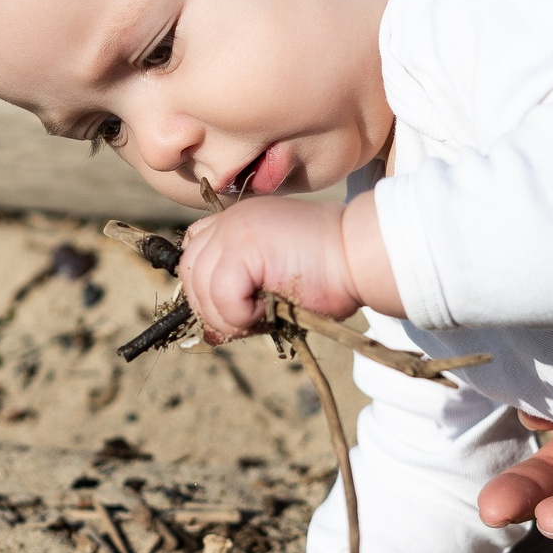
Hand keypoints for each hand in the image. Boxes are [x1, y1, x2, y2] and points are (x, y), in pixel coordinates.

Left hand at [178, 197, 359, 341]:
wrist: (361, 254)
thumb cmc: (333, 274)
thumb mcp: (276, 280)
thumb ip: (241, 293)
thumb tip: (211, 333)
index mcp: (239, 221)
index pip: (195, 253)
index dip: (204, 288)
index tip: (230, 310)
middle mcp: (231, 219)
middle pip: (190, 271)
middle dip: (212, 307)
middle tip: (249, 322)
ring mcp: (234, 228)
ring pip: (200, 285)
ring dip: (228, 315)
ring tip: (262, 318)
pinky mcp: (243, 245)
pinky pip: (219, 293)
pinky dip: (239, 314)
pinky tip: (268, 311)